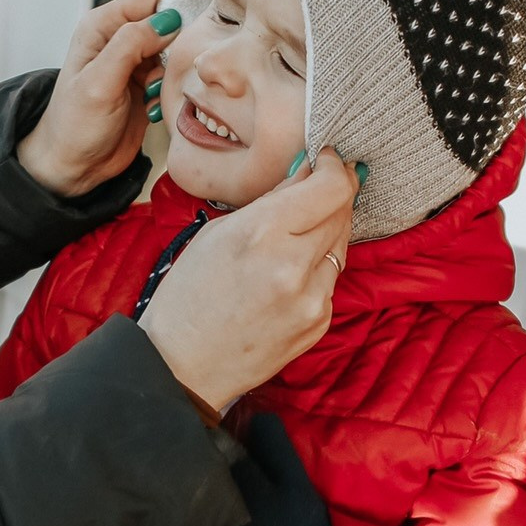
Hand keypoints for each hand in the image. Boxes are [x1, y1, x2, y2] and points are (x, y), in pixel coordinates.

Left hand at [15, 0, 180, 197]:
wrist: (73, 166)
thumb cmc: (74, 126)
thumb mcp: (99, 83)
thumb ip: (130, 45)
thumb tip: (167, 19)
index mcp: (103, 25)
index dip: (178, 7)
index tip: (195, 30)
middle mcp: (120, 37)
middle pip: (171, 21)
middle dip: (181, 44)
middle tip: (173, 71)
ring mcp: (136, 62)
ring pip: (177, 50)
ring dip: (176, 71)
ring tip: (154, 92)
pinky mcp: (147, 84)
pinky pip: (175, 76)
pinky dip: (173, 89)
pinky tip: (154, 106)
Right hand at [138, 150, 357, 408]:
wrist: (183, 366)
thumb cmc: (188, 296)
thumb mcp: (218, 233)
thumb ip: (271, 200)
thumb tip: (307, 171)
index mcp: (262, 233)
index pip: (330, 187)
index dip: (335, 167)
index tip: (327, 160)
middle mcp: (294, 265)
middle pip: (341, 212)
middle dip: (334, 193)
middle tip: (322, 183)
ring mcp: (311, 298)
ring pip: (341, 245)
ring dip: (327, 230)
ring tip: (298, 231)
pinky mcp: (318, 322)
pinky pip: (330, 280)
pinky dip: (318, 267)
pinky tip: (290, 273)